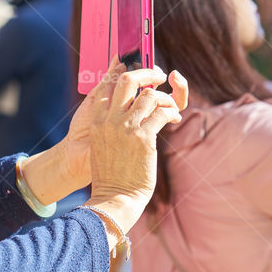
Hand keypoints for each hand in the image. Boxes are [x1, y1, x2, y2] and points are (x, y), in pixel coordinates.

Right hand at [59, 65, 188, 193]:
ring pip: (151, 95)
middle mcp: (110, 120)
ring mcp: (126, 128)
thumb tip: (129, 110)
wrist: (115, 198)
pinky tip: (175, 119)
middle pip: (128, 80)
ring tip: (171, 108)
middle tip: (159, 76)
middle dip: (147, 73)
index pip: (107, 84)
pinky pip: (163, 113)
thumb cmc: (112, 175)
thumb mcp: (102, 144)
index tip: (139, 74)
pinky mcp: (144, 138)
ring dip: (166, 98)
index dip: (125, 74)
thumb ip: (111, 125)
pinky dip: (172, 112)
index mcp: (96, 121)